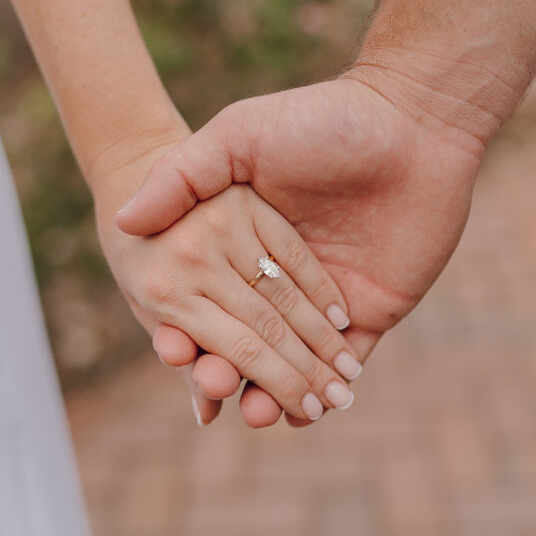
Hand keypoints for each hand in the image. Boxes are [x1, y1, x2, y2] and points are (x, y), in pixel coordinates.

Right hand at [116, 69, 484, 423]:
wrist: (412, 121)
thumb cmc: (321, 121)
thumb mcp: (239, 137)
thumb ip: (181, 176)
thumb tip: (123, 221)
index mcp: (241, 240)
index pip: (206, 300)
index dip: (187, 331)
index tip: (171, 352)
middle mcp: (278, 274)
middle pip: (245, 337)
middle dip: (228, 370)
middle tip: (215, 391)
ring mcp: (325, 299)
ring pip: (290, 361)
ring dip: (270, 392)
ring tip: (255, 414)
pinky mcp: (369, 312)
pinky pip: (343, 363)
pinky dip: (319, 391)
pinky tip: (297, 414)